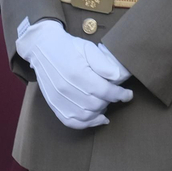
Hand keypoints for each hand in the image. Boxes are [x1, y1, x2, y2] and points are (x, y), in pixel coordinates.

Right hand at [17, 20, 133, 128]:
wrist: (43, 49)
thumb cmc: (70, 47)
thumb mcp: (89, 48)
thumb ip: (104, 64)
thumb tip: (118, 77)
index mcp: (77, 74)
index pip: (104, 91)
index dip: (120, 95)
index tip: (128, 95)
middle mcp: (66, 89)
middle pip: (96, 104)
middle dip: (110, 102)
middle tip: (115, 96)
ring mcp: (58, 99)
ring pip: (84, 116)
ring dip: (99, 114)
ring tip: (106, 106)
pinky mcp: (53, 104)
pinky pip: (70, 121)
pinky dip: (85, 123)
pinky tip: (95, 118)